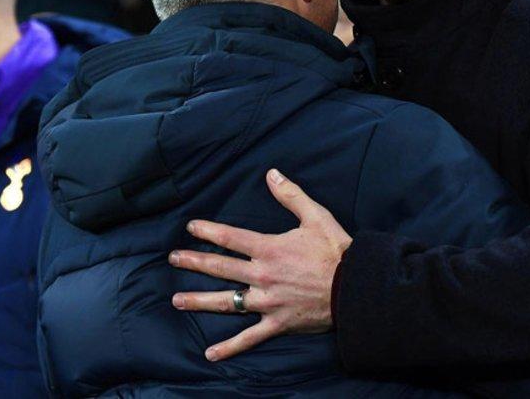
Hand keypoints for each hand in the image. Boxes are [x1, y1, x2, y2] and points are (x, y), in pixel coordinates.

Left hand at [169, 168, 351, 360]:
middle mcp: (262, 276)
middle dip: (194, 262)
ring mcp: (267, 302)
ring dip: (200, 301)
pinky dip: (230, 347)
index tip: (191, 227)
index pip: (231, 238)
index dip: (208, 231)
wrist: (356, 286)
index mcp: (269, 249)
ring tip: (178, 300)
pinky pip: (249, 338)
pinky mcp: (277, 323)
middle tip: (173, 258)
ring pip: (227, 302)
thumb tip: (271, 174)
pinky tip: (210, 354)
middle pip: (221, 268)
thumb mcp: (316, 216)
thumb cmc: (336, 250)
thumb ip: (291, 195)